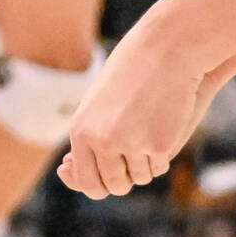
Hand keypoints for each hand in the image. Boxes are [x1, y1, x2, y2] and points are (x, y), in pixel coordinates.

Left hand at [60, 17, 219, 196]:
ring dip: (145, 165)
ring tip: (150, 134)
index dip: (99, 187)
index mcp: (81, 131)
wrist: (166, 49)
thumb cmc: (132, 72)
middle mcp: (102, 141)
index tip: (107, 184)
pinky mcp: (159, 144)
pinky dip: (161, 156)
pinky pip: (158, 166)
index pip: (85, 180)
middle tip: (135, 163)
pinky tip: (164, 130)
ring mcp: (131, 144)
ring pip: (140, 177)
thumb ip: (87, 137)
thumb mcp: (98, 103)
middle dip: (125, 180)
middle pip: (114, 185)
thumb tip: (70, 171)